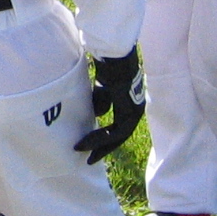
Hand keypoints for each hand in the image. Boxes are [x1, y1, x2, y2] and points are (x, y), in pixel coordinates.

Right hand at [76, 50, 144, 164]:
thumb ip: (101, 101)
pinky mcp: (130, 113)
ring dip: (98, 146)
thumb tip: (98, 115)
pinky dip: (99, 139)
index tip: (89, 146)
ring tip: (81, 150)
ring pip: (117, 137)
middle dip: (102, 148)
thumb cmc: (108, 65)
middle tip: (88, 159)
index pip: (118, 127)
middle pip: (119, 136)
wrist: (114, 56)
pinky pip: (116, 133)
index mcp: (130, 103)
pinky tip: (85, 142)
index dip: (103, 138)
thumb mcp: (102, 88)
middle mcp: (135, 110)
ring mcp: (135, 112)